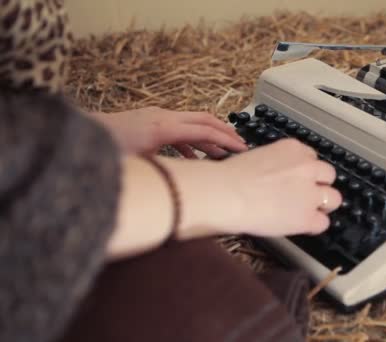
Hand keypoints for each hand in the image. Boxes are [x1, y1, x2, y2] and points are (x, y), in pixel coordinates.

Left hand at [90, 107, 247, 157]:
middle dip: (225, 132)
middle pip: (204, 120)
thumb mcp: (140, 164)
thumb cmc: (106, 149)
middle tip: (241, 144)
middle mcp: (164, 117)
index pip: (204, 129)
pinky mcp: (151, 122)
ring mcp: (158, 117)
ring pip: (193, 124)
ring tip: (222, 154)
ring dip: (209, 138)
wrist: (84, 135)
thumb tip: (188, 185)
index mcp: (164, 128)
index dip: (225, 139)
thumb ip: (166, 170)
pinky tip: (194, 158)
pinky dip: (191, 142)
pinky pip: (179, 130)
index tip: (242, 147)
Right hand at [174, 138, 342, 237]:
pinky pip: (323, 224)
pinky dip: (313, 226)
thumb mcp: (258, 157)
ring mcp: (310, 192)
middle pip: (329, 175)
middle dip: (319, 185)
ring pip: (334, 199)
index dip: (305, 171)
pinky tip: (301, 226)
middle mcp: (307, 167)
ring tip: (306, 212)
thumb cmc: (230, 177)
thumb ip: (276, 164)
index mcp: (293, 149)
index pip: (311, 158)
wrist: (226, 193)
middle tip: (304, 196)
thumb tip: (277, 177)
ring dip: (322, 205)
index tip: (297, 179)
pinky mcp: (307, 217)